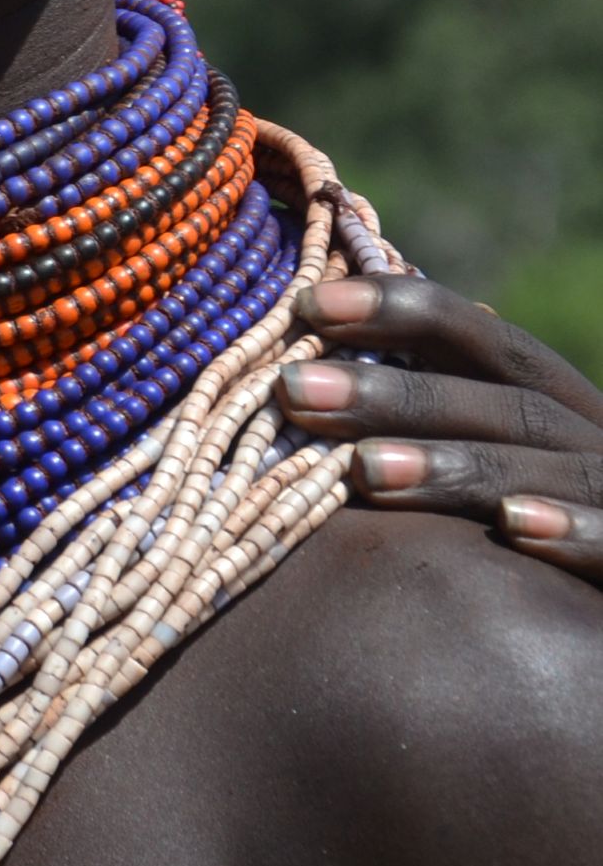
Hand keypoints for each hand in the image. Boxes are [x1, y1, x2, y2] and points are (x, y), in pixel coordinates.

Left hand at [284, 275, 602, 580]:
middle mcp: (597, 442)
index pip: (481, 341)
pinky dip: (575, 530)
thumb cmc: (525, 560)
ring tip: (367, 468)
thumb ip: (411, 433)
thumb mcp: (479, 477)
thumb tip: (294, 390)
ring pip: (554, 467)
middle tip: (297, 390)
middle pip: (505, 402)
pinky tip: (514, 526)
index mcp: (555, 409)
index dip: (402, 311)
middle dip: (398, 394)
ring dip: (459, 464)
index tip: (307, 305)